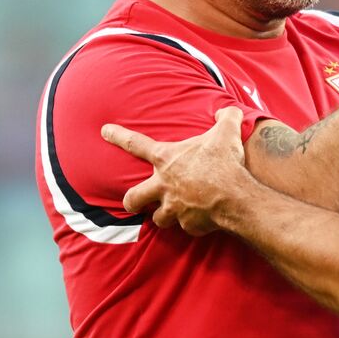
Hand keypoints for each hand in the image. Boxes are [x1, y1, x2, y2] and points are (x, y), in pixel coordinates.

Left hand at [100, 107, 251, 235]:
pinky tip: (200, 220)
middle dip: (131, 202)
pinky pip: (186, 226)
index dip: (118, 136)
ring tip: (170, 213)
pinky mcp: (188, 225)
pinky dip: (191, 223)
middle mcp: (163, 185)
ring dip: (163, 216)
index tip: (104, 131)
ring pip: (158, 218)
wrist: (234, 197)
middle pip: (134, 197)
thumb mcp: (226, 132)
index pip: (136, 144)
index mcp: (166, 160)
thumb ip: (226, 118)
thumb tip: (228, 111)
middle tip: (133, 202)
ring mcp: (174, 208)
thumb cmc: (224, 162)